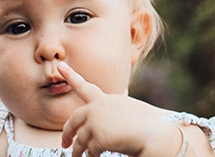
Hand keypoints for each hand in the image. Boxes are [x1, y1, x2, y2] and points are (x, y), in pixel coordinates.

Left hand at [58, 62, 182, 156]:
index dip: (71, 75)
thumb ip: (107, 113)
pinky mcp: (99, 137)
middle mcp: (97, 108)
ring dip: (78, 151)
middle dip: (67, 133)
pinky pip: (90, 151)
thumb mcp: (125, 110)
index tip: (60, 66)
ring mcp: (96, 122)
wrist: (154, 133)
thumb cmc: (145, 124)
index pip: (85, 87)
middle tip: (64, 143)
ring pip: (80, 140)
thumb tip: (93, 125)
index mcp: (104, 100)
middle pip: (74, 120)